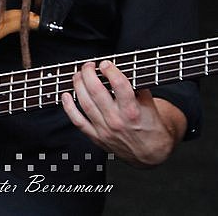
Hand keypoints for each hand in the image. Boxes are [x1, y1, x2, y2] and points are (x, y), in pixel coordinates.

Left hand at [60, 60, 185, 166]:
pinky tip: (66, 96)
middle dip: (89, 74)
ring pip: (85, 104)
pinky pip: (78, 121)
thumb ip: (138, 87)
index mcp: (132, 111)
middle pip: (97, 92)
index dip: (110, 71)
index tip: (105, 64)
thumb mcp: (151, 105)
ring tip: (78, 75)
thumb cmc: (152, 128)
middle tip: (88, 66)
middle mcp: (117, 120)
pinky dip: (69, 108)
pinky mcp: (96, 137)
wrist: (151, 153)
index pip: (119, 86)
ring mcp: (105, 130)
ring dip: (78, 86)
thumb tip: (123, 70)